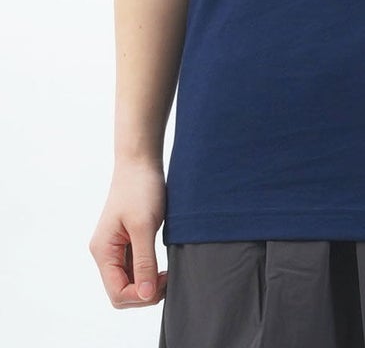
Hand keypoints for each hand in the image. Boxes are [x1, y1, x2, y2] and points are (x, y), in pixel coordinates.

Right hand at [88, 158, 167, 308]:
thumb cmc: (140, 188)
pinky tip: (163, 265)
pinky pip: (135, 267)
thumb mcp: (144, 226)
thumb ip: (144, 262)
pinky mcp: (127, 241)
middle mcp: (105, 253)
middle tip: (168, 278)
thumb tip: (144, 295)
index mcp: (103, 251)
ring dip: (147, 283)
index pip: (117, 293)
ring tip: (168, 272)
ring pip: (129, 281)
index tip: (164, 280)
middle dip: (144, 293)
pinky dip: (148, 271)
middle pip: (121, 291)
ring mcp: (116, 248)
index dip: (141, 295)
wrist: (140, 161)